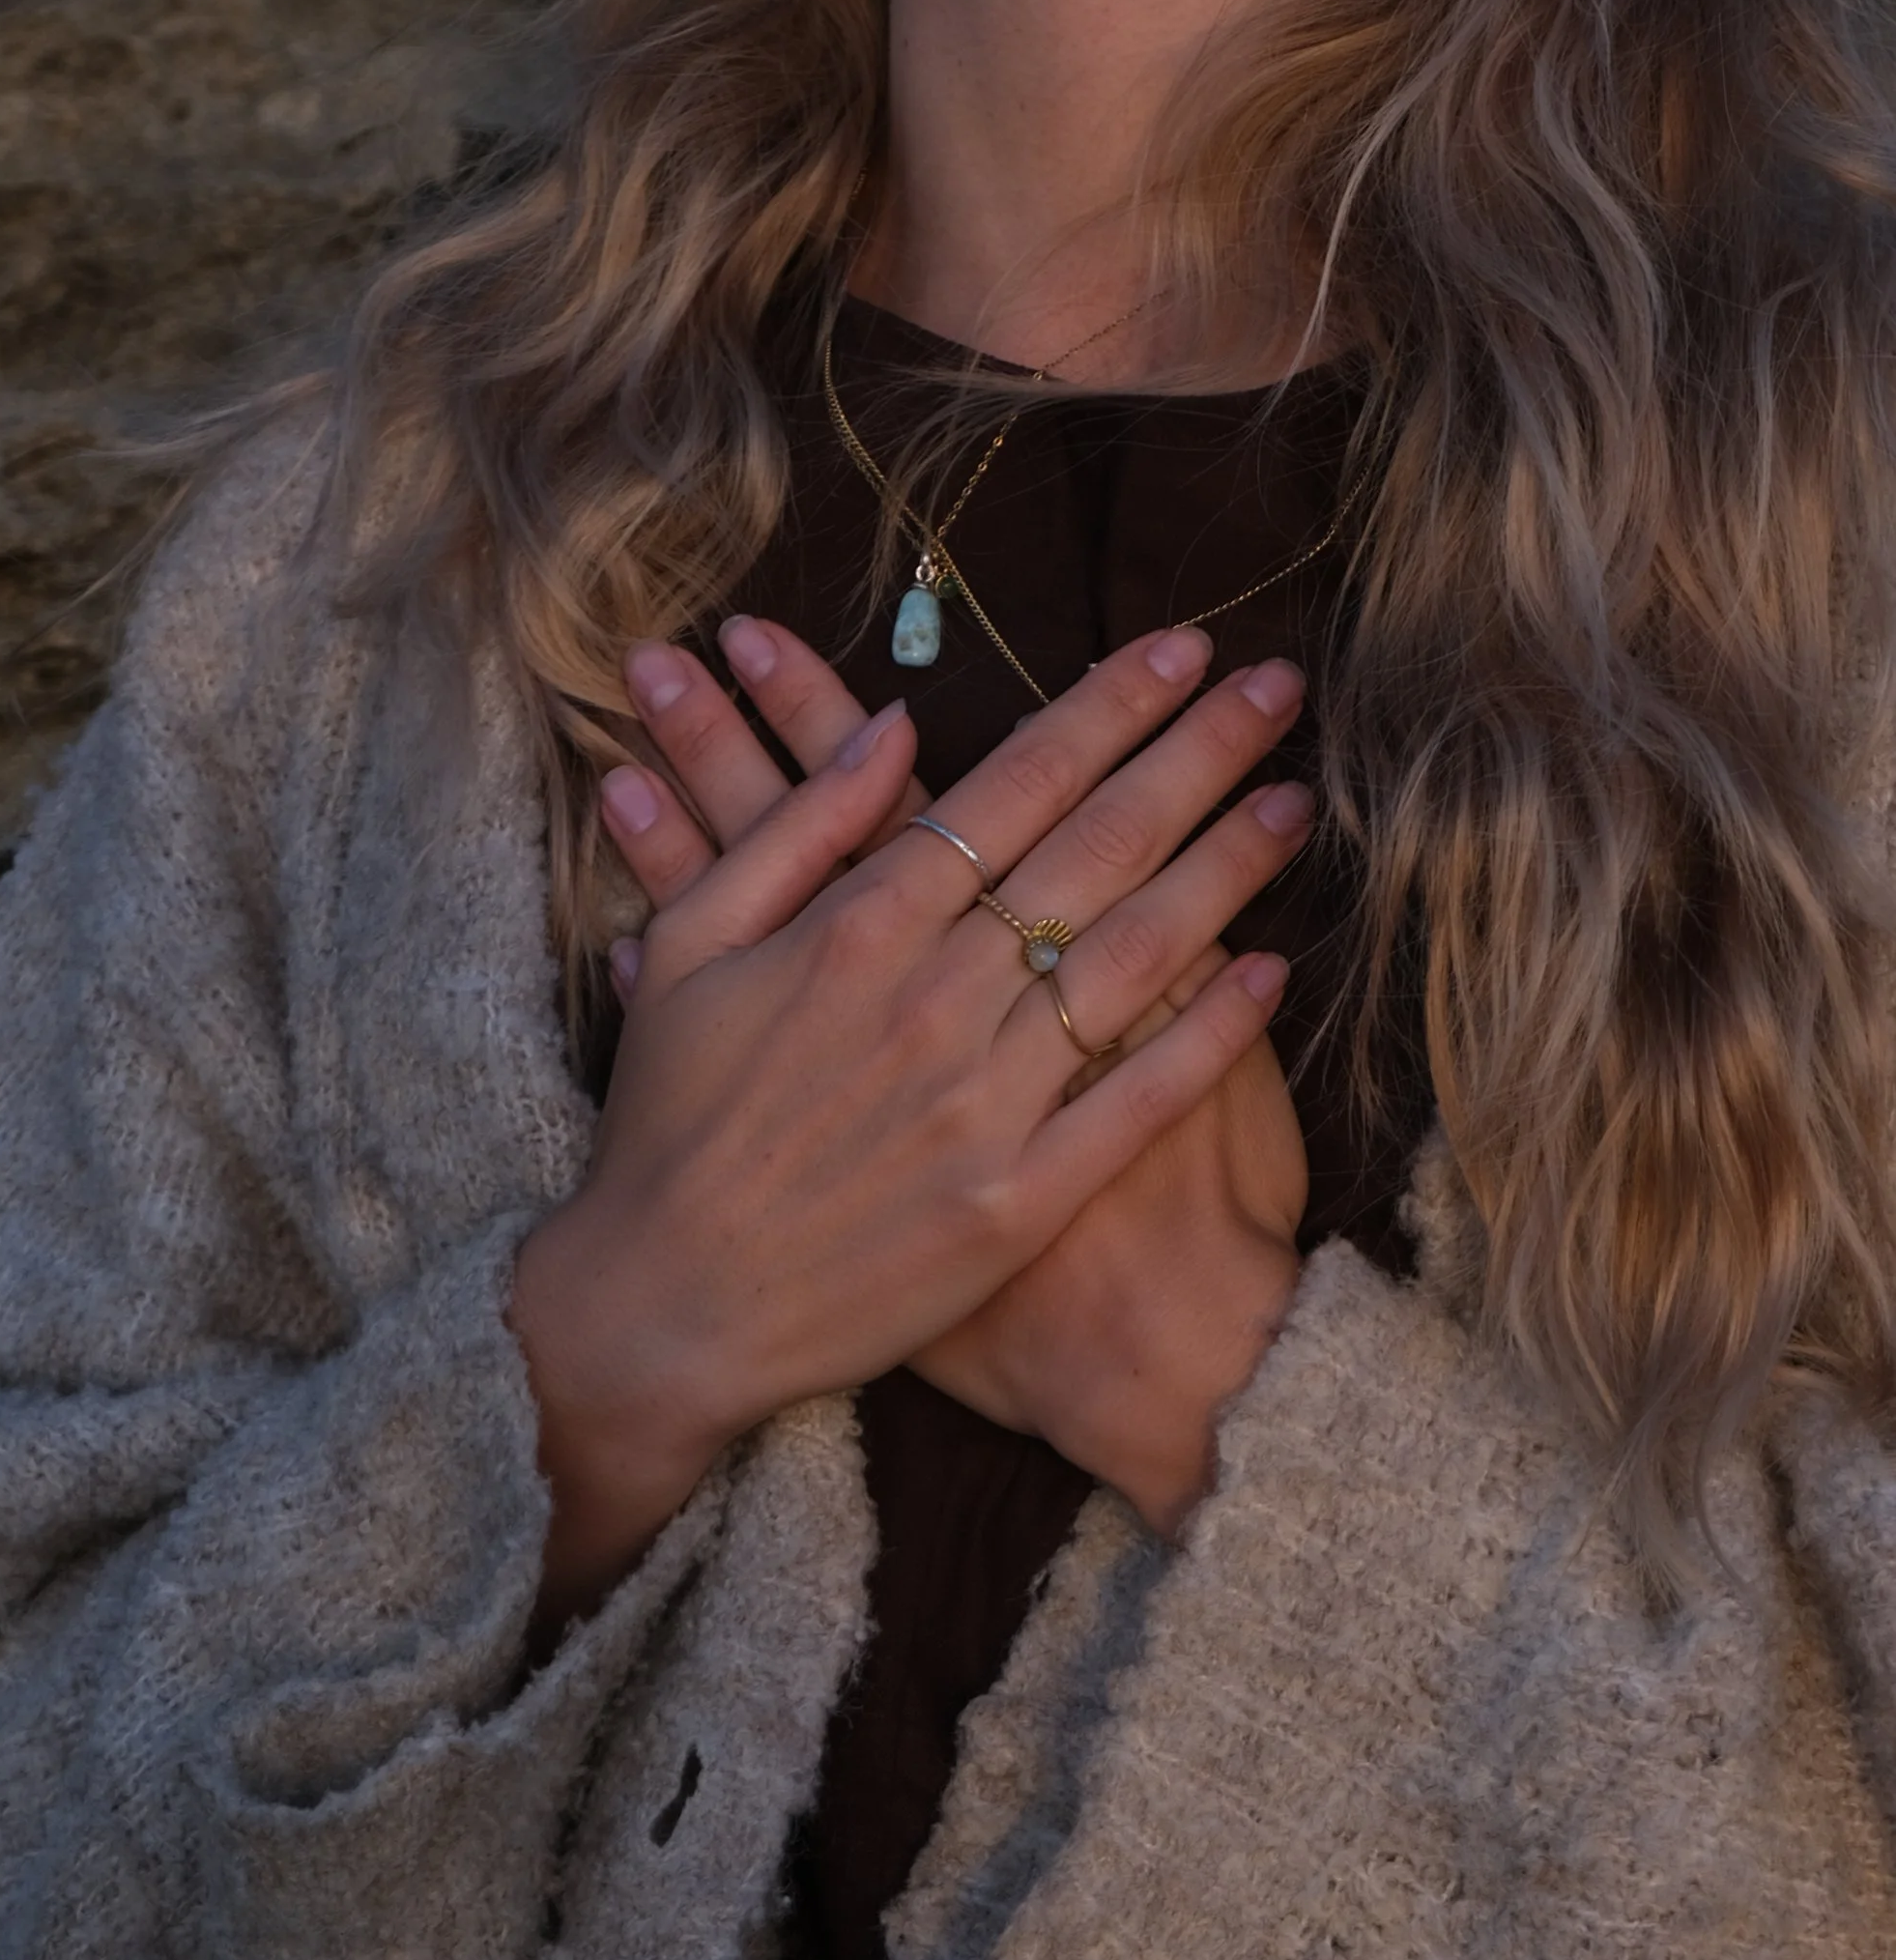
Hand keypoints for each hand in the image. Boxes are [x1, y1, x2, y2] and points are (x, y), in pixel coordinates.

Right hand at [511, 617, 1311, 1616]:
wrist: (663, 1308)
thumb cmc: (666, 1125)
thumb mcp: (688, 950)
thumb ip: (795, 831)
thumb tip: (893, 727)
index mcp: (855, 929)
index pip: (1015, 784)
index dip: (1109, 707)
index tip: (1183, 651)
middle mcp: (934, 1003)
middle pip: (1098, 847)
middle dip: (1199, 754)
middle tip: (1279, 688)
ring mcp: (984, 1106)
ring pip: (1135, 958)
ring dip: (1227, 870)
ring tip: (1296, 803)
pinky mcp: (1017, 1204)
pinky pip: (1136, 1101)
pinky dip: (1209, 1035)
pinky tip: (1268, 972)